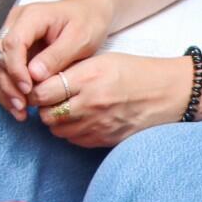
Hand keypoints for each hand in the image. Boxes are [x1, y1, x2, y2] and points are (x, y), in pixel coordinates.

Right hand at [0, 0, 111, 118]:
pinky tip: (19, 105)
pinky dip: (8, 88)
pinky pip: (3, 69)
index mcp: (31, 17)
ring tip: (19, 111)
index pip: (13, 42)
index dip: (16, 69)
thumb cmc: (86, 22)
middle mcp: (15, 24)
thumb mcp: (79, 38)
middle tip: (21, 106)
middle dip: (7, 83)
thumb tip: (34, 75)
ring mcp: (12, 35)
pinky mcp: (15, 49)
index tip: (27, 90)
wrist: (86, 12)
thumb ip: (56, 56)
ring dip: (4, 89)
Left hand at [32, 53, 190, 147]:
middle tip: (46, 99)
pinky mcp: (106, 140)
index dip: (34, 90)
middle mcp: (91, 103)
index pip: (43, 91)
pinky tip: (79, 119)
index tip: (33, 86)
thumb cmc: (134, 72)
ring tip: (63, 108)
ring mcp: (99, 125)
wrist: (168, 93)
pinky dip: (71, 131)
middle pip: (46, 114)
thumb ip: (70, 71)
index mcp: (88, 77)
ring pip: (58, 130)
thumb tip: (40, 81)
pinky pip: (75, 141)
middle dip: (42, 107)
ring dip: (55, 121)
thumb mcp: (100, 60)